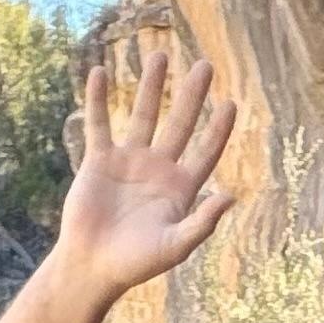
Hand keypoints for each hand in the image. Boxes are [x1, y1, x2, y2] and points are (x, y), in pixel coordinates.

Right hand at [55, 40, 239, 304]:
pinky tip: (99, 72)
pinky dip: (98, 100)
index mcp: (181, 188)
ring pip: (143, 115)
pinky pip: (99, 124)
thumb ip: (202, 223)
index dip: (218, 129)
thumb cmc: (136, 264)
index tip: (230, 103)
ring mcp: (128, 161)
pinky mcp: (99, 161)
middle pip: (180, 124)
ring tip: (160, 55)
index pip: (206, 151)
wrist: (92, 267)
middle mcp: (158, 168)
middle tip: (205, 65)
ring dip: (152, 86)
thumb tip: (230, 196)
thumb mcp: (175, 247)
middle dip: (192, 95)